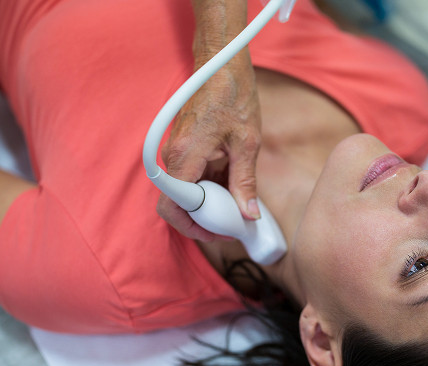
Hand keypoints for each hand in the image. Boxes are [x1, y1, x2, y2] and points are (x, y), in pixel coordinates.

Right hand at [157, 57, 261, 241]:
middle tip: (232, 225)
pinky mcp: (184, 148)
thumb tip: (248, 214)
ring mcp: (177, 152)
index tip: (221, 233)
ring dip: (210, 204)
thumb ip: (245, 182)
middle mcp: (173, 156)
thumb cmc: (233, 96)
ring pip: (187, 193)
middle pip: (179, 204)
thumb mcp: (247, 144)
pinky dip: (211, 187)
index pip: (174, 208)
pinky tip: (233, 186)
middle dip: (204, 220)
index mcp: (184, 156)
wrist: (221, 64)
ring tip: (238, 207)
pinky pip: (192, 177)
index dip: (195, 228)